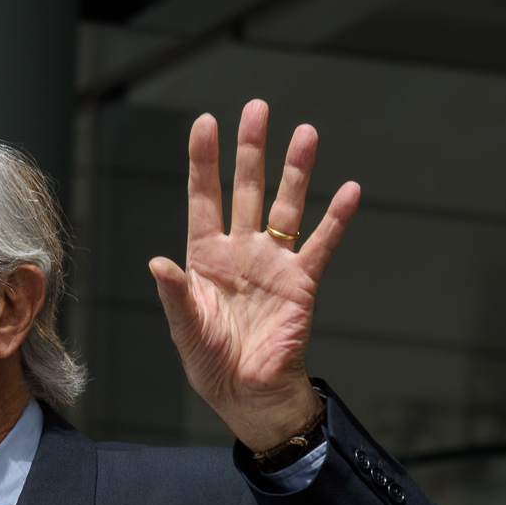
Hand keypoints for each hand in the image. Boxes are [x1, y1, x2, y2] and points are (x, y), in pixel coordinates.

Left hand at [149, 100, 360, 452]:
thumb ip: (175, 295)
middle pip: (245, 190)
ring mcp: (273, 263)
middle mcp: (240, 251)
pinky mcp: (301, 282)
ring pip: (286, 206)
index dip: (204, 161)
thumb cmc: (212, 365)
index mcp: (205, 258)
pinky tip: (349, 190)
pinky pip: (321, 245)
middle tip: (257, 108)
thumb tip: (156, 263)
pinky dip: (336, 219)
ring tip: (306, 133)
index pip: (203, 199)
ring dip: (296, 170)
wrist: (249, 395)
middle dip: (250, 150)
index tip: (206, 123)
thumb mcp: (186, 330)